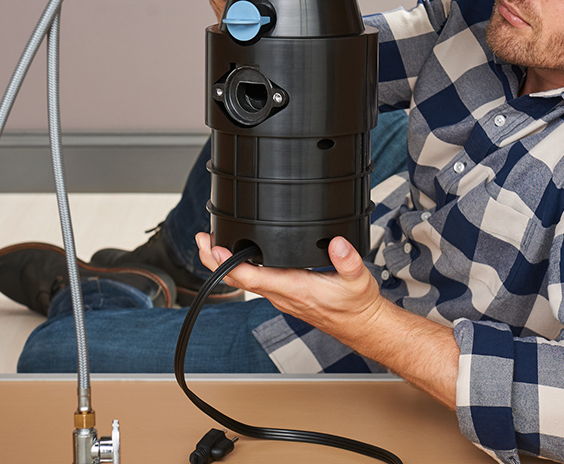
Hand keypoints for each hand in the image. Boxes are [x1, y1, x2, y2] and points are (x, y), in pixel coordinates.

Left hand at [196, 232, 459, 407]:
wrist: (362, 326)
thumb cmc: (358, 306)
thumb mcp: (359, 280)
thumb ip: (348, 260)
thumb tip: (337, 242)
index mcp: (294, 289)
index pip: (252, 277)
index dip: (229, 263)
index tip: (214, 247)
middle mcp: (282, 295)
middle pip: (239, 278)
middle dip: (216, 259)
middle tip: (201, 238)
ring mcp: (280, 296)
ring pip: (245, 280)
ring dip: (225, 263)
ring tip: (211, 243)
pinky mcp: (284, 295)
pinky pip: (255, 281)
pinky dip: (241, 268)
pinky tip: (237, 256)